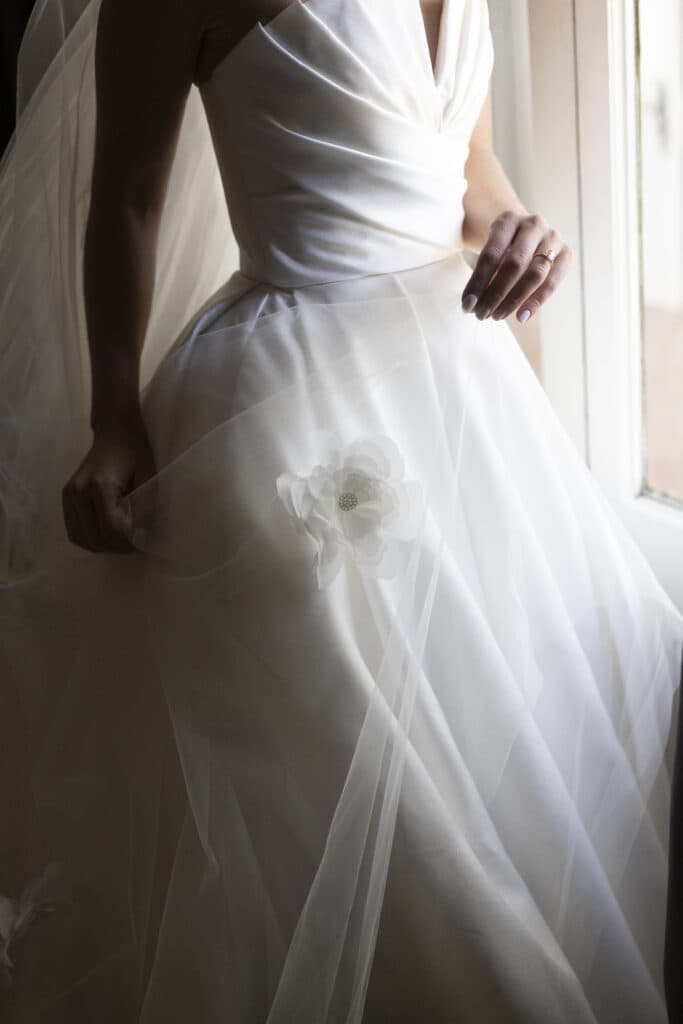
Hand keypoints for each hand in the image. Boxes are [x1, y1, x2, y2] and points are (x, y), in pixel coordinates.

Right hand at [62, 418, 156, 552]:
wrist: (115, 433)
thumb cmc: (135, 454)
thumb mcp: (148, 478)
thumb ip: (146, 507)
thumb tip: (144, 535)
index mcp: (100, 487)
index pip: (110, 530)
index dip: (127, 543)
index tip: (141, 543)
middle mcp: (79, 492)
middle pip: (94, 538)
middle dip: (116, 547)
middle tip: (133, 544)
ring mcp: (69, 495)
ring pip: (81, 538)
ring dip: (102, 545)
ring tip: (119, 540)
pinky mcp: (66, 497)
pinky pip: (74, 531)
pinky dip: (89, 539)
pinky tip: (104, 535)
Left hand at [461, 210, 571, 323]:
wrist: (525, 233)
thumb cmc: (501, 246)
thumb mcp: (489, 251)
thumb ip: (484, 274)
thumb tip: (472, 305)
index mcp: (508, 220)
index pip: (491, 254)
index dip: (478, 282)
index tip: (467, 305)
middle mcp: (533, 224)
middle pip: (514, 264)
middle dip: (496, 294)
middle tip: (482, 315)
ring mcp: (553, 237)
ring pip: (535, 274)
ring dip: (514, 299)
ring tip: (497, 316)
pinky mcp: (566, 253)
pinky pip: (552, 281)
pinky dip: (537, 301)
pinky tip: (521, 316)